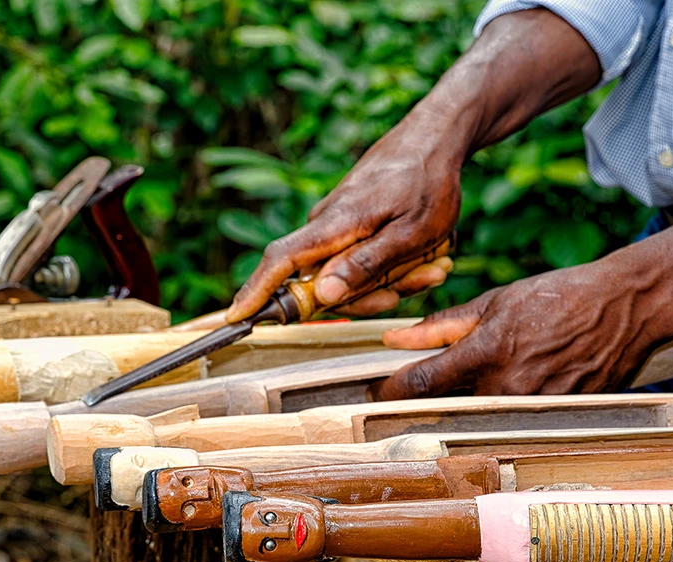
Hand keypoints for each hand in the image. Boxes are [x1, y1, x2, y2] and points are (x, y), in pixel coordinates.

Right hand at [222, 10, 604, 323]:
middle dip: (373, 293)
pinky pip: (362, 257)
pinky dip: (393, 262)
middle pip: (325, 282)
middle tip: (427, 277)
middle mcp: (327, 223)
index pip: (279, 262)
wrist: (438, 134)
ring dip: (393, 277)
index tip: (234, 318)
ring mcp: (337, 221)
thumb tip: (320, 295)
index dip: (256, 293)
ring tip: (436, 261)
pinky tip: (427, 252)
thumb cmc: (429, 182)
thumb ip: (365, 265)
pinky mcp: (351, 221)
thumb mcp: (411, 233)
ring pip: (350, 273)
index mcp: (335, 224)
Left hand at [372, 261, 663, 398]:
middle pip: (450, 407)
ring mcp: (537, 406)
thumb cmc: (558, 296)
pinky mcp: (560, 417)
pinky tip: (512, 394)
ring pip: (484, 418)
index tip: (373, 395)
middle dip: (429, 403)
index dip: (391, 391)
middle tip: (413, 396)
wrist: (625, 305)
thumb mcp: (496, 302)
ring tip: (477, 390)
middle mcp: (510, 385)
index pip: (423, 383)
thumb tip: (394, 339)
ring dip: (469, 408)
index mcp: (488, 351)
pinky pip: (518, 421)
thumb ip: (442, 324)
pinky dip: (505, 411)